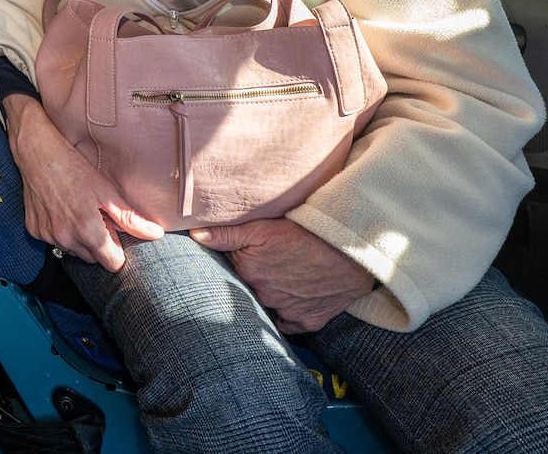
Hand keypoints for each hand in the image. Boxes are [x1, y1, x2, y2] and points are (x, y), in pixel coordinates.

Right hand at [2, 94, 162, 270]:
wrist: (37, 151)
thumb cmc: (74, 167)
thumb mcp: (106, 191)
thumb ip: (130, 218)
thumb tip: (156, 234)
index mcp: (88, 231)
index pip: (112, 264)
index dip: (117, 250)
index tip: (114, 232)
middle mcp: (66, 239)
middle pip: (92, 259)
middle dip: (98, 244)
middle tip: (95, 216)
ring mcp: (47, 235)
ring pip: (73, 250)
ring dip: (78, 239)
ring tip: (76, 210)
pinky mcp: (33, 230)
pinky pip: (54, 241)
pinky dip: (60, 231)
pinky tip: (60, 209)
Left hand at [190, 219, 374, 332]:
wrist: (352, 249)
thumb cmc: (307, 233)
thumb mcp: (264, 226)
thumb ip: (226, 234)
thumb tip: (195, 236)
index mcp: (248, 271)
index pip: (233, 268)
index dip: (242, 259)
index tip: (253, 253)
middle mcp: (264, 296)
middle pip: (251, 288)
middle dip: (257, 278)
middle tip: (274, 263)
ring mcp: (287, 312)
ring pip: (270, 305)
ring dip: (274, 294)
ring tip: (288, 276)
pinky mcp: (308, 322)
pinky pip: (289, 322)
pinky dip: (290, 312)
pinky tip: (297, 295)